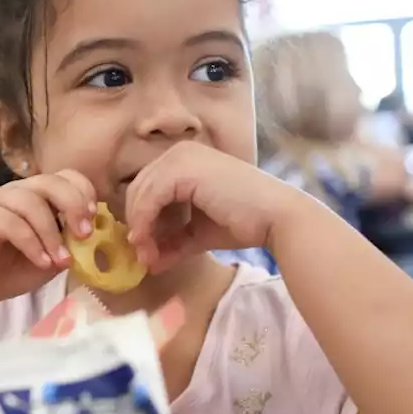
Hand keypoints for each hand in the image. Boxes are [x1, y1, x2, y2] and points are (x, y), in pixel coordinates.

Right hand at [0, 170, 98, 316]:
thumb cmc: (10, 271)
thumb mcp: (51, 256)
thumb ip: (70, 243)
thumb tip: (96, 234)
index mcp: (36, 196)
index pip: (65, 177)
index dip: (83, 193)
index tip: (94, 220)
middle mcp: (16, 192)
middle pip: (51, 181)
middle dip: (73, 205)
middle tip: (85, 234)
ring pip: (31, 202)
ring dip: (52, 233)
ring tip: (60, 260)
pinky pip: (13, 223)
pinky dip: (33, 244)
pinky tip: (41, 262)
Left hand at [125, 142, 309, 270]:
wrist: (276, 218)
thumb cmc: (244, 223)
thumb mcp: (198, 233)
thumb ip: (173, 242)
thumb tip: (149, 261)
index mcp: (183, 161)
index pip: (146, 189)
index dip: (140, 220)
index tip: (145, 251)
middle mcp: (179, 152)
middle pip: (137, 190)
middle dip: (136, 226)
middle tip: (143, 257)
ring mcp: (180, 156)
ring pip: (139, 193)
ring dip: (139, 228)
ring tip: (148, 257)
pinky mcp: (182, 168)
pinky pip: (149, 197)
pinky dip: (144, 223)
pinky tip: (150, 246)